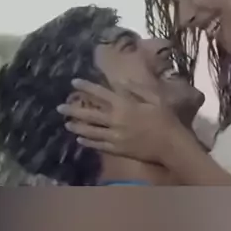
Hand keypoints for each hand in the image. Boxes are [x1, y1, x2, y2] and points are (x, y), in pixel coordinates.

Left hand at [57, 79, 179, 164]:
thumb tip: (123, 81)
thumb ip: (138, 89)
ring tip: (66, 124)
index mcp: (125, 105)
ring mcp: (115, 136)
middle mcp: (116, 120)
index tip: (74, 82)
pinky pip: (99, 145)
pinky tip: (80, 140)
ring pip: (91, 131)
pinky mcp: (117, 149)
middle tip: (59, 107)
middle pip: (90, 114)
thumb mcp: (155, 98)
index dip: (86, 87)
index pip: (101, 93)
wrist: (171, 145)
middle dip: (73, 110)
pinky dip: (88, 142)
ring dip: (77, 127)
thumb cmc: (165, 119)